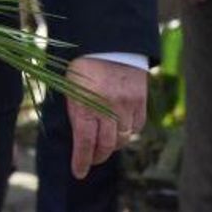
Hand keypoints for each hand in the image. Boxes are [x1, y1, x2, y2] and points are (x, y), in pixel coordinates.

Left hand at [64, 56, 146, 179]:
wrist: (107, 39)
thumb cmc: (81, 63)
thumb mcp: (70, 87)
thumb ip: (76, 112)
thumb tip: (80, 139)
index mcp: (85, 102)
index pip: (85, 142)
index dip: (82, 161)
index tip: (78, 172)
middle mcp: (108, 106)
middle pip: (106, 145)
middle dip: (97, 156)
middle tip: (91, 159)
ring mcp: (126, 104)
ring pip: (123, 138)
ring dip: (112, 145)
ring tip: (104, 144)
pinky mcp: (140, 99)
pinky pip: (137, 126)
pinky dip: (128, 133)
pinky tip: (120, 130)